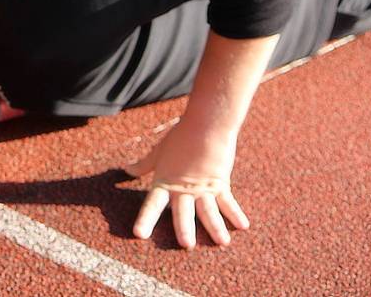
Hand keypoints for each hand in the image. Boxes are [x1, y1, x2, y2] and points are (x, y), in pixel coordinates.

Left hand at [124, 119, 249, 248]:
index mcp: (165, 183)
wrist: (205, 125)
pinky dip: (236, 214)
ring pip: (209, 211)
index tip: (139, 234)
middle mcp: (183, 189)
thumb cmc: (179, 137)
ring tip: (221, 243)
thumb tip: (127, 170)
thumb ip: (143, 165)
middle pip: (183, 212)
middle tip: (186, 245)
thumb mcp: (158, 153)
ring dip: (215, 227)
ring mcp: (203, 188)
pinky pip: (228, 202)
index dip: (146, 220)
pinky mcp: (220, 183)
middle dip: (185, 228)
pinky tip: (243, 226)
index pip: (152, 204)